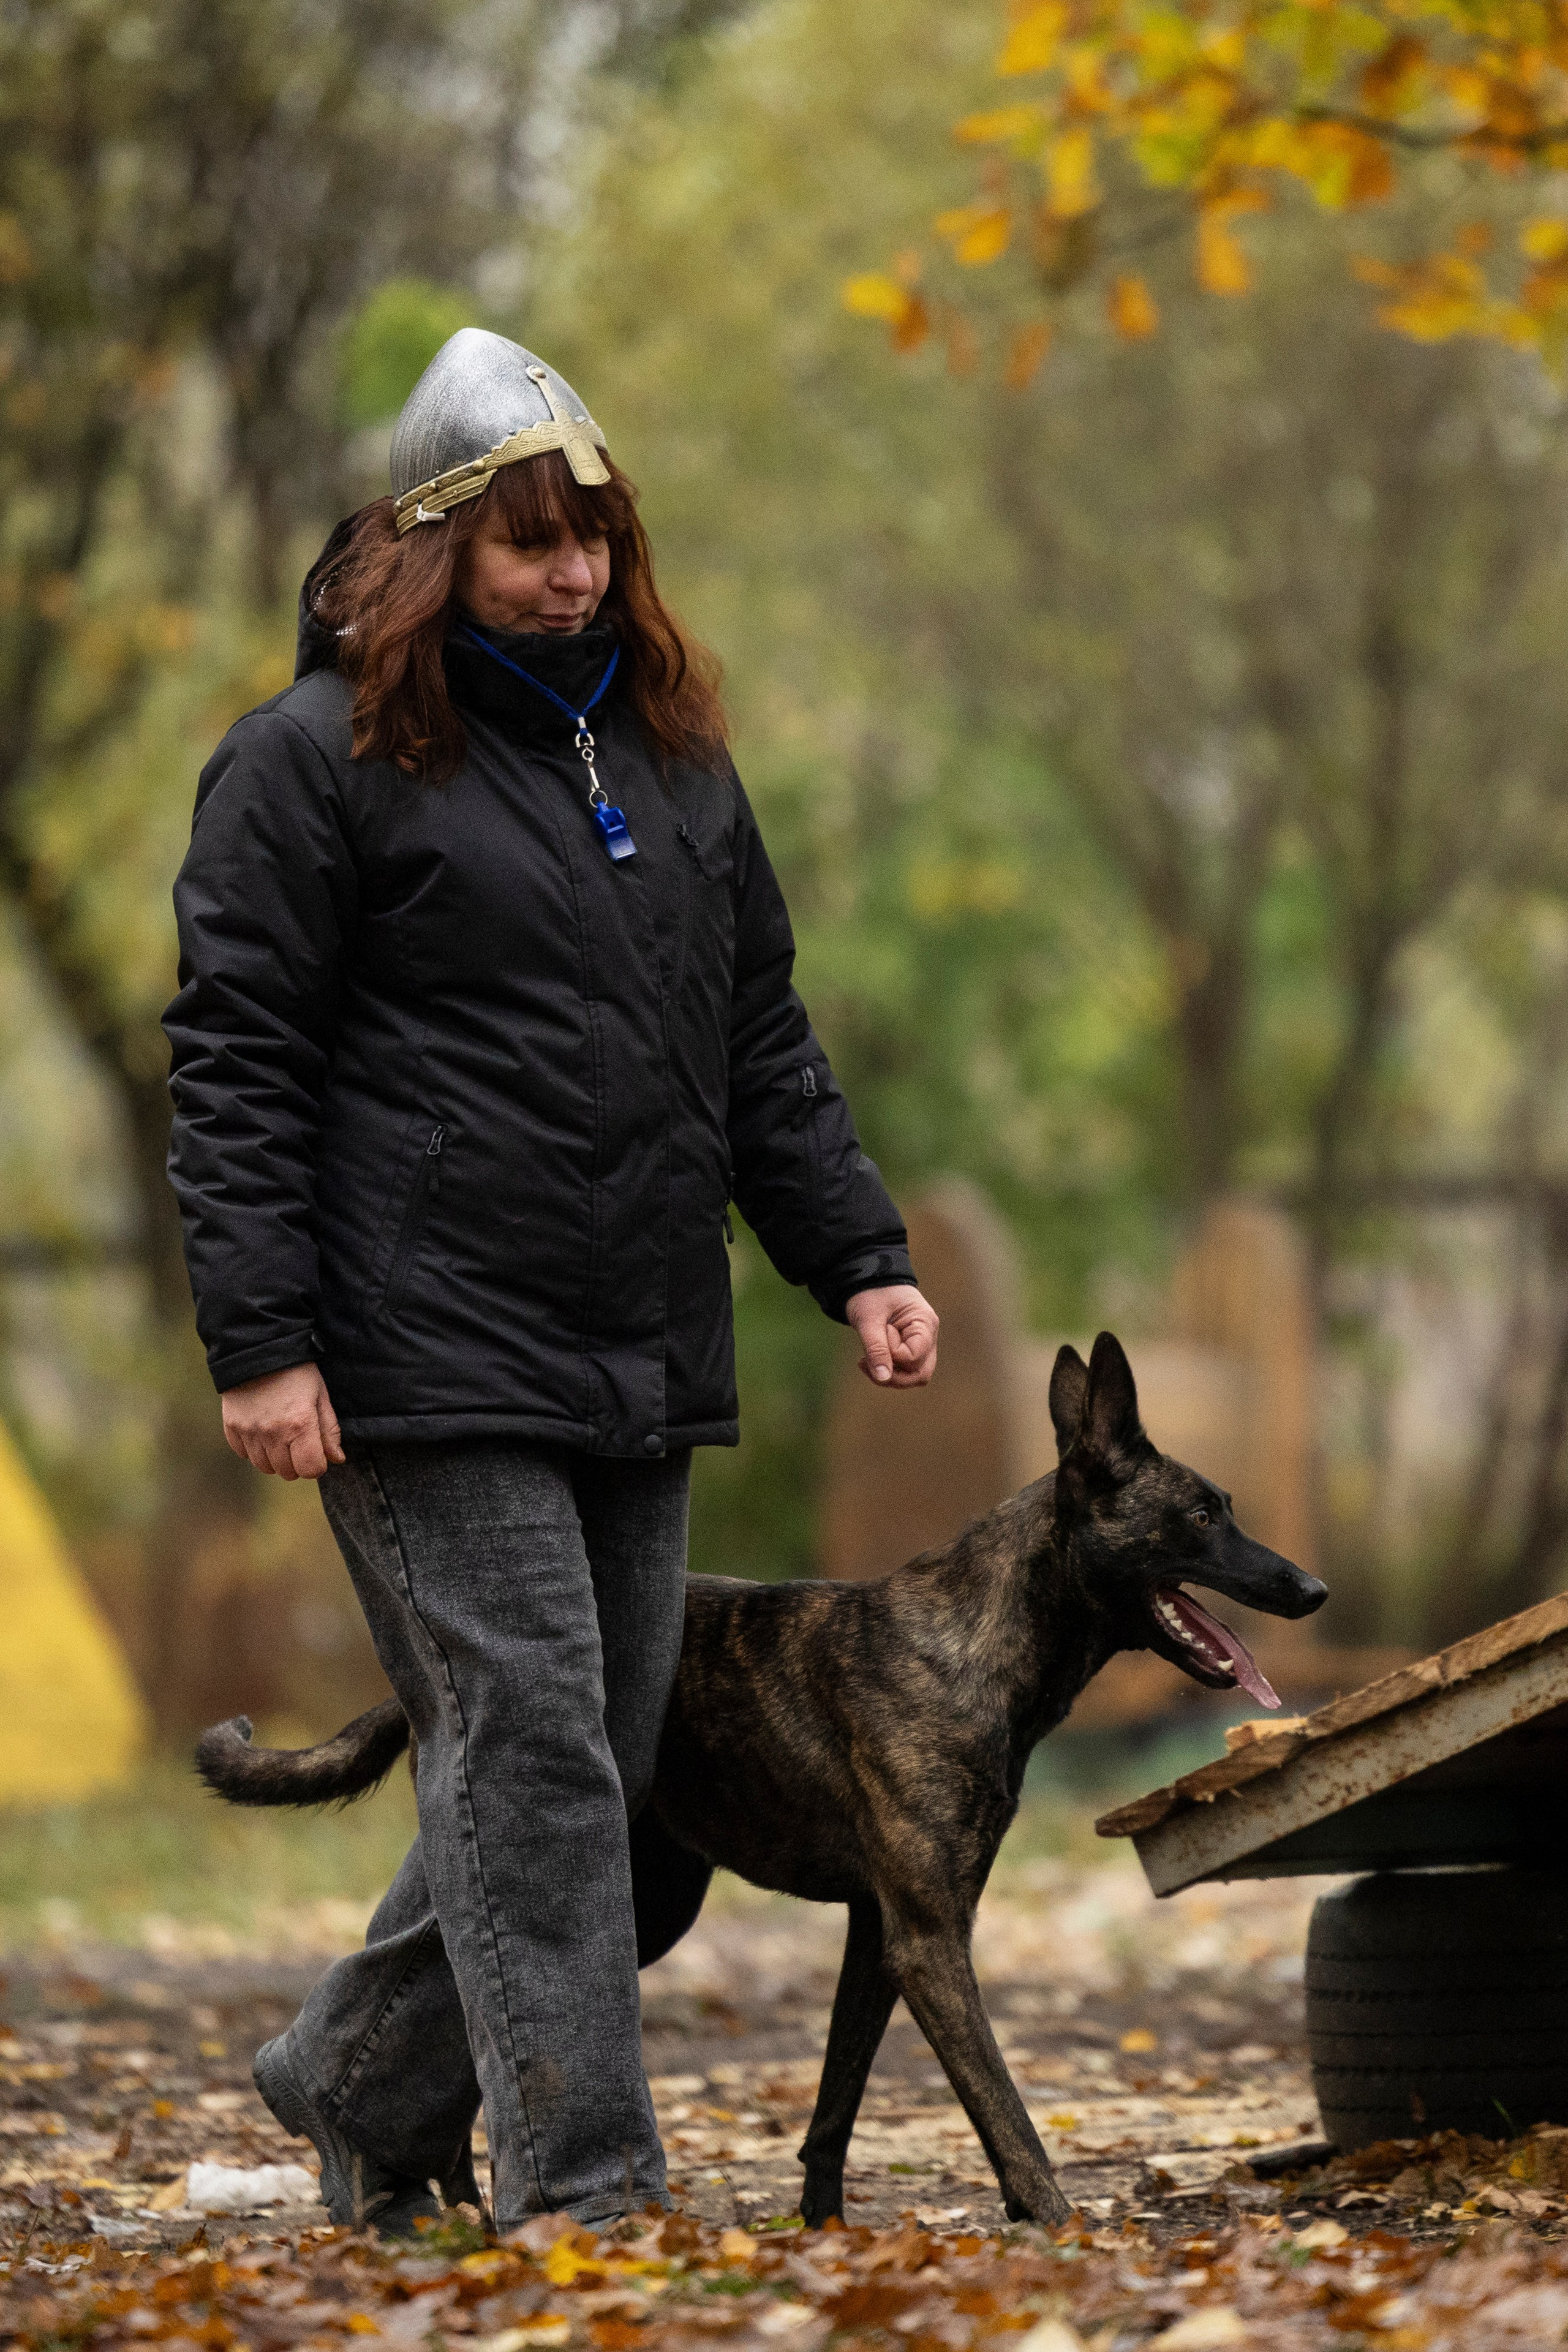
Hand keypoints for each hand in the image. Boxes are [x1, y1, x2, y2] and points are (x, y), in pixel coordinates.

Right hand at [222, 1361, 344, 1479]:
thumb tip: (336, 1459)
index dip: (317, 1463)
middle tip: (298, 1440)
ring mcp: (250, 1432)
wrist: (257, 1349)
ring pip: (265, 1467)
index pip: (311, 1469)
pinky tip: (261, 1429)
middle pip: (288, 1472)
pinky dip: (254, 1448)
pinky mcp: (232, 1428)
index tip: (315, 1449)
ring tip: (279, 1434)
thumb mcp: (319, 1395)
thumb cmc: (296, 1372)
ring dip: (275, 1457)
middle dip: (296, 1461)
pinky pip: (244, 1454)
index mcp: (300, 1424)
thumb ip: (329, 1430)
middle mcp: (273, 1433)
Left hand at [845, 1284, 938, 1388]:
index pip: (915, 1357)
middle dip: (893, 1376)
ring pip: (914, 1376)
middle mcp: (928, 1336)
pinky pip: (905, 1370)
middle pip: (921, 1374)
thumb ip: (876, 1348)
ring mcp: (922, 1344)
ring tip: (866, 1361)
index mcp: (924, 1323)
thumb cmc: (870, 1293)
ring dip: (890, 1375)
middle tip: (866, 1362)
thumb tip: (883, 1378)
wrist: (869, 1280)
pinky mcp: (910, 1348)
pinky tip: (870, 1359)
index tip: (880, 1333)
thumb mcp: (868, 1319)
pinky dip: (888, 1370)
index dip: (893, 1355)